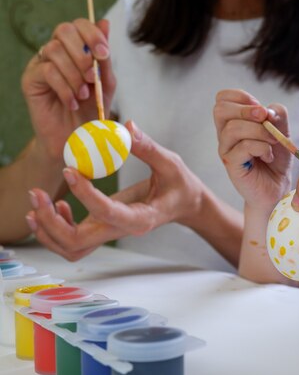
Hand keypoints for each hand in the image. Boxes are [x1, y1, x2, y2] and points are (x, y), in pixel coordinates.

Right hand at [21, 18, 115, 160]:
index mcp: (75, 49)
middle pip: (64, 30)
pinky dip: (65, 88)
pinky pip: (47, 72)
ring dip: (74, 74)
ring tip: (83, 95)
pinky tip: (73, 102)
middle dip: (83, 53)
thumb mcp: (105, 84)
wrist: (76, 139)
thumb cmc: (91, 110)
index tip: (104, 54)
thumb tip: (105, 23)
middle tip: (92, 77)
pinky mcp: (30, 80)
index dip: (92, 34)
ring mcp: (40, 64)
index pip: (79, 24)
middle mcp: (56, 52)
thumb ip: (105, 57)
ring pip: (54, 50)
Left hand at [26, 122, 207, 260]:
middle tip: (37, 193)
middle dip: (50, 222)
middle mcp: (122, 231)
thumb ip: (148, 148)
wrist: (185, 204)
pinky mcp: (103, 228)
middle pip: (77, 243)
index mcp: (141, 218)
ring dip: (47, 229)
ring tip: (37, 201)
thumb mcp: (171, 163)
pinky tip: (57, 204)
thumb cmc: (181, 184)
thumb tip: (126, 127)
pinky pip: (73, 240)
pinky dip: (55, 227)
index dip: (85, 195)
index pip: (107, 213)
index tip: (71, 170)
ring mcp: (110, 232)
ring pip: (70, 248)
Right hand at [214, 89, 291, 212]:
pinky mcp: (232, 166)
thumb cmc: (276, 159)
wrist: (277, 188)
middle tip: (266, 119)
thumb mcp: (282, 131)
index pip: (222, 98)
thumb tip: (267, 111)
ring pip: (234, 128)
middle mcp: (225, 135)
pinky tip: (269, 156)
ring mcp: (226, 151)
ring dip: (260, 131)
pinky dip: (262, 148)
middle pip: (220, 109)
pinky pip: (243, 147)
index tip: (261, 110)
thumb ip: (277, 116)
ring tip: (273, 142)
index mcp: (233, 123)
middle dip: (247, 110)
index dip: (242, 97)